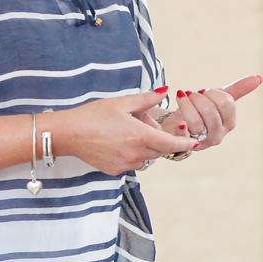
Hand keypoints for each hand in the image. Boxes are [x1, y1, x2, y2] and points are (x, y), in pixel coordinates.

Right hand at [51, 90, 193, 174]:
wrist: (68, 134)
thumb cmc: (93, 115)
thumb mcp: (121, 103)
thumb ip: (146, 99)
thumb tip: (164, 91)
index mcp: (140, 136)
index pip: (171, 143)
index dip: (185, 143)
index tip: (195, 143)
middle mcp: (136, 153)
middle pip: (161, 151)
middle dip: (161, 140)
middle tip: (146, 124)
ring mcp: (125, 164)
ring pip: (147, 158)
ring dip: (147, 148)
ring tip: (130, 131)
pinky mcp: (115, 170)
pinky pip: (133, 163)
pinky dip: (133, 154)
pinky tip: (119, 142)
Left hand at [159, 74, 262, 150]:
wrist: (178, 126)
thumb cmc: (201, 111)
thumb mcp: (218, 99)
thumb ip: (238, 89)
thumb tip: (260, 78)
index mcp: (229, 123)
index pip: (226, 103)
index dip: (213, 93)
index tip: (203, 91)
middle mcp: (218, 135)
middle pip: (211, 112)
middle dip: (198, 98)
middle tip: (189, 93)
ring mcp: (202, 142)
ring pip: (197, 123)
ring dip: (186, 105)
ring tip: (181, 97)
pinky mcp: (186, 146)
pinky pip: (184, 137)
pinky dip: (182, 128)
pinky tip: (180, 121)